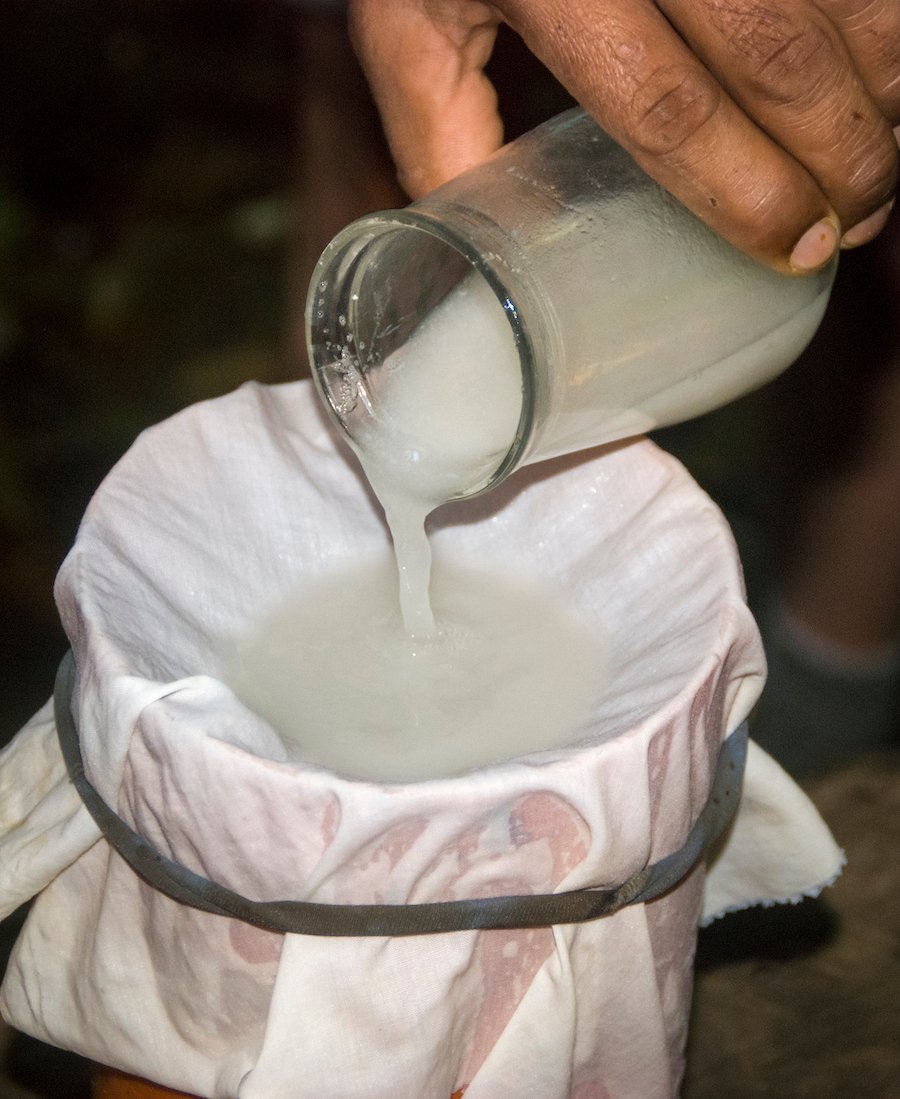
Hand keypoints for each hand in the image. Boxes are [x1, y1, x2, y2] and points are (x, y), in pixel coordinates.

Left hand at [349, 0, 898, 273]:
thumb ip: (441, 133)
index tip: (791, 248)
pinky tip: (877, 78)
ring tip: (876, 166)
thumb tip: (476, 249)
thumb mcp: (413, 26)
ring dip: (880, 89)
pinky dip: (884, 23)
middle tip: (849, 227)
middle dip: (836, 156)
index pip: (665, 107)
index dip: (741, 192)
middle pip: (774, 57)